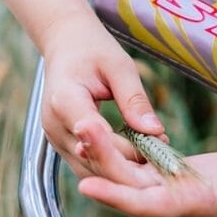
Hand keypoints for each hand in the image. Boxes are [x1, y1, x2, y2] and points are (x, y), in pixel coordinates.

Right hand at [40, 29, 165, 186]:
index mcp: (64, 100)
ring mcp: (54, 138)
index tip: (160, 146)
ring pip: (89, 171)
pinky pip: (87, 165)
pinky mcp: (61, 144)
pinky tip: (136, 162)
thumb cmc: (93, 50)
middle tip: (162, 162)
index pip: (96, 137)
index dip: (128, 148)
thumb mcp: (120, 66)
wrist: (65, 45)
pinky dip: (111, 168)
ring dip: (121, 172)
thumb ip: (134, 99)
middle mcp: (54, 125)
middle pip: (92, 160)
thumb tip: (155, 131)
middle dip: (128, 166)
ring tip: (153, 164)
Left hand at [76, 105, 216, 216]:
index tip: (86, 184)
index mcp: (190, 203)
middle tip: (81, 129)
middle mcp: (171, 197)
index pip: (146, 204)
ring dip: (105, 153)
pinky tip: (99, 130)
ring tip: (83, 125)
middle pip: (128, 184)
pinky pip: (137, 162)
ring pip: (128, 172)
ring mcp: (168, 186)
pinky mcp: (169, 173)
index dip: (116, 196)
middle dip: (102, 161)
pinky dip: (118, 149)